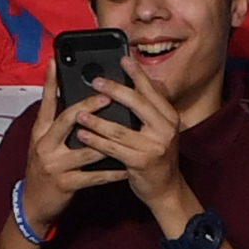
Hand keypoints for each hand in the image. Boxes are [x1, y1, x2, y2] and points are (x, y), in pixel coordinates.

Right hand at [20, 57, 127, 228]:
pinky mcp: (66, 183)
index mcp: (40, 132)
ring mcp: (54, 164)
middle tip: (107, 95)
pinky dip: (113, 171)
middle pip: (66, 120)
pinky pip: (95, 175)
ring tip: (129, 130)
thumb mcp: (44, 144)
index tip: (54, 62)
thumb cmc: (44, 170)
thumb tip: (77, 104)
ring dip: (109, 140)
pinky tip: (127, 167)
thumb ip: (56, 125)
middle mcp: (44, 145)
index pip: (45, 102)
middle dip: (88, 107)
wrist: (34, 204)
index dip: (49, 82)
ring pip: (87, 148)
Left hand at [75, 56, 185, 212]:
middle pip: (138, 104)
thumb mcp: (157, 128)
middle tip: (95, 81)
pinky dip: (96, 141)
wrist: (165, 188)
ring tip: (78, 112)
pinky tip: (82, 135)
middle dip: (115, 91)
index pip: (152, 91)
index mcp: (169, 116)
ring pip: (120, 129)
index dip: (137, 74)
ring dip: (97, 120)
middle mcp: (166, 129)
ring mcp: (155, 147)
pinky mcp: (142, 163)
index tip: (122, 59)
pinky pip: (114, 149)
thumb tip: (134, 81)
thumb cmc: (154, 153)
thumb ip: (148, 108)